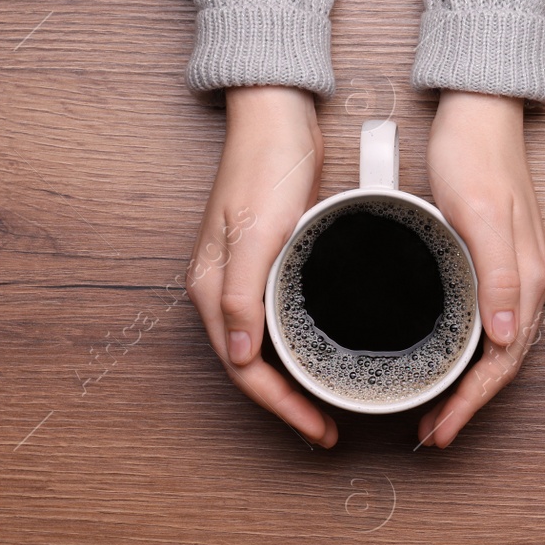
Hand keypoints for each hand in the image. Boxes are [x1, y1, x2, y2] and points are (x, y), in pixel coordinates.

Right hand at [186, 86, 337, 446]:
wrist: (276, 116)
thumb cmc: (265, 167)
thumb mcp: (255, 233)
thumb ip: (241, 296)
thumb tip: (237, 355)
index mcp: (212, 289)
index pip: (243, 370)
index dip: (281, 407)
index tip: (319, 428)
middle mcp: (224, 290)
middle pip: (254, 367)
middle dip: (289, 405)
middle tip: (329, 428)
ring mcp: (248, 277)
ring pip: (268, 347)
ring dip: (296, 381)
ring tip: (331, 403)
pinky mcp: (272, 263)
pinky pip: (283, 320)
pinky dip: (303, 346)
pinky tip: (331, 352)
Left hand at [417, 91, 544, 447]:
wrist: (479, 113)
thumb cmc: (476, 156)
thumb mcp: (483, 215)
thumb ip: (499, 276)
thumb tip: (505, 337)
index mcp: (527, 280)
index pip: (504, 362)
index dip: (473, 403)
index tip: (441, 429)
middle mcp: (526, 284)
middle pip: (502, 364)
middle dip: (469, 404)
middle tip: (431, 432)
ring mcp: (512, 274)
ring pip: (495, 348)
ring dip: (468, 384)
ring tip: (436, 409)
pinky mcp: (494, 262)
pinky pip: (487, 324)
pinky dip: (467, 353)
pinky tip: (444, 356)